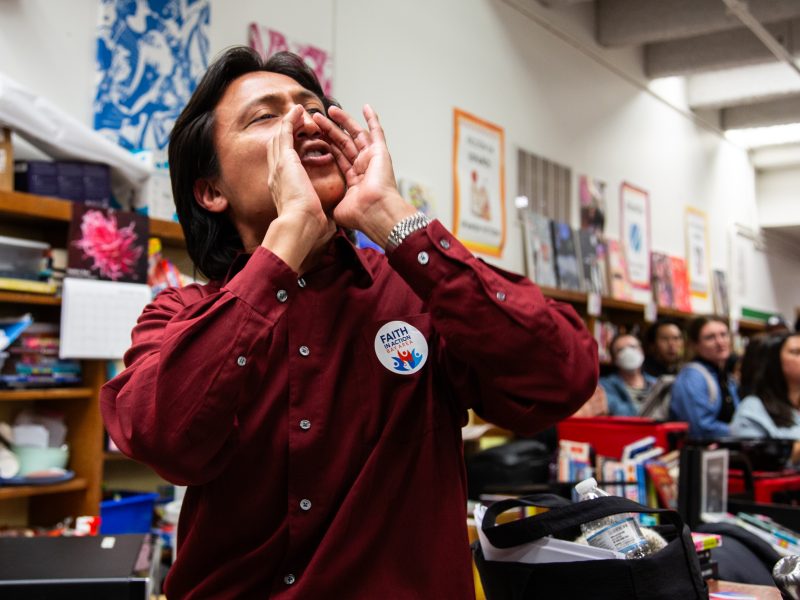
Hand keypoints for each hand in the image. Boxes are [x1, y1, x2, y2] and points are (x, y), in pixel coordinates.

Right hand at [260, 105, 331, 272]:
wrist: (298, 225)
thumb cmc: (305, 227)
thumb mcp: (310, 218)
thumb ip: (315, 214)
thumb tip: (327, 224)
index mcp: (282, 188)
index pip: (284, 165)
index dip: (290, 152)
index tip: (297, 146)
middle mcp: (276, 175)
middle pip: (278, 147)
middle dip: (287, 133)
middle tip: (296, 121)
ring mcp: (278, 165)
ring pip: (280, 137)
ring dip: (288, 123)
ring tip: (297, 112)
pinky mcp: (284, 159)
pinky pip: (285, 133)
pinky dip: (291, 121)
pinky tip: (297, 111)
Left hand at [313, 105, 414, 244]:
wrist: (375, 212)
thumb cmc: (359, 214)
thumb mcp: (338, 207)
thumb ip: (331, 202)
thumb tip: (321, 208)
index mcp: (354, 180)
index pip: (338, 157)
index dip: (327, 145)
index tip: (315, 135)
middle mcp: (363, 167)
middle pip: (343, 143)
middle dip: (329, 130)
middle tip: (316, 118)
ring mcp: (372, 159)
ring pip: (355, 135)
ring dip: (343, 121)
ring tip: (330, 109)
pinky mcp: (380, 152)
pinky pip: (377, 132)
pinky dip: (372, 119)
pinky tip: (365, 107)